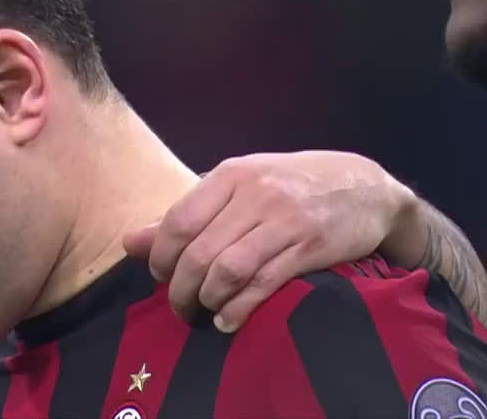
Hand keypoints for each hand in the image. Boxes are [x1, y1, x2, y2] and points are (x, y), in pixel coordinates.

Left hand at [123, 150, 415, 331]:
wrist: (365, 187)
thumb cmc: (290, 186)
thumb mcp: (238, 186)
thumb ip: (187, 214)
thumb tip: (130, 242)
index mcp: (229, 176)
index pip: (178, 221)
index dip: (161, 257)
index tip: (160, 277)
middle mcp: (253, 194)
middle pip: (198, 251)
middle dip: (181, 289)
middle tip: (180, 307)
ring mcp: (283, 220)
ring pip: (227, 270)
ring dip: (208, 300)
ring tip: (204, 314)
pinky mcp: (310, 247)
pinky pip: (264, 283)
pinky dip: (240, 308)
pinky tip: (229, 320)